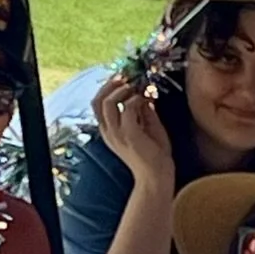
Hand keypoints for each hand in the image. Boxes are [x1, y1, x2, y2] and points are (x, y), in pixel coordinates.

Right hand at [92, 75, 173, 189]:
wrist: (157, 176)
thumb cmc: (154, 155)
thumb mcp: (146, 127)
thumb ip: (142, 111)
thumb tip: (142, 92)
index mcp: (109, 131)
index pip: (97, 104)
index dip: (107, 87)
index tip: (122, 78)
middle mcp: (109, 132)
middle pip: (97, 100)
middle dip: (111, 84)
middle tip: (126, 77)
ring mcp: (117, 133)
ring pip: (108, 102)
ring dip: (123, 90)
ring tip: (136, 87)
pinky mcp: (130, 134)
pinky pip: (128, 108)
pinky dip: (137, 99)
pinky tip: (147, 100)